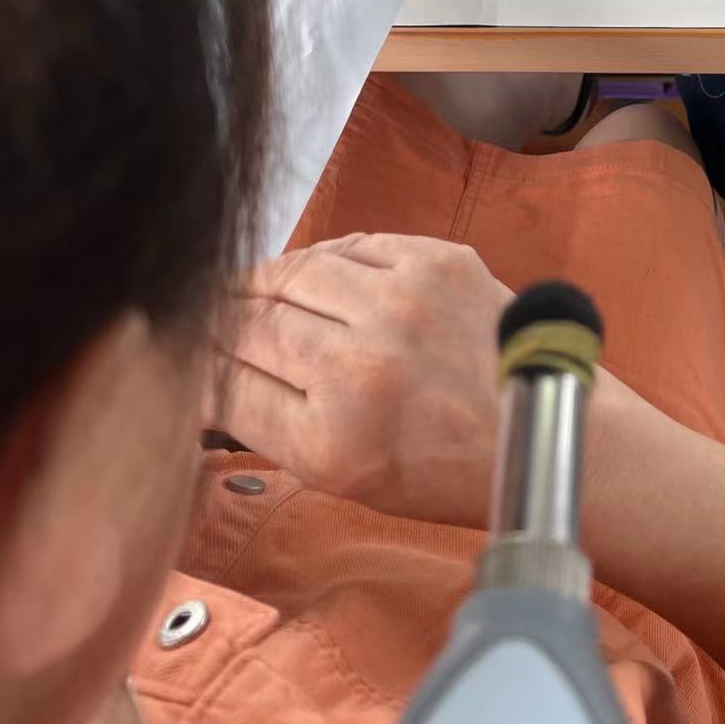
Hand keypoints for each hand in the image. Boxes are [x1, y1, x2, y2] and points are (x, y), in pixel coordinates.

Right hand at [211, 234, 512, 526]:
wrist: (539, 429)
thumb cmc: (444, 466)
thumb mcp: (345, 478)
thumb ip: (275, 424)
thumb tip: (213, 375)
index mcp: (331, 441)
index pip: (228, 384)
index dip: (197, 366)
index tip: (185, 355)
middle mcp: (361, 369)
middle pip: (253, 322)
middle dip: (220, 317)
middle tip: (206, 313)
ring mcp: (402, 306)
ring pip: (294, 271)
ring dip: (264, 280)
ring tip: (251, 288)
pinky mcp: (436, 262)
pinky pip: (352, 245)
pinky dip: (324, 257)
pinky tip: (313, 272)